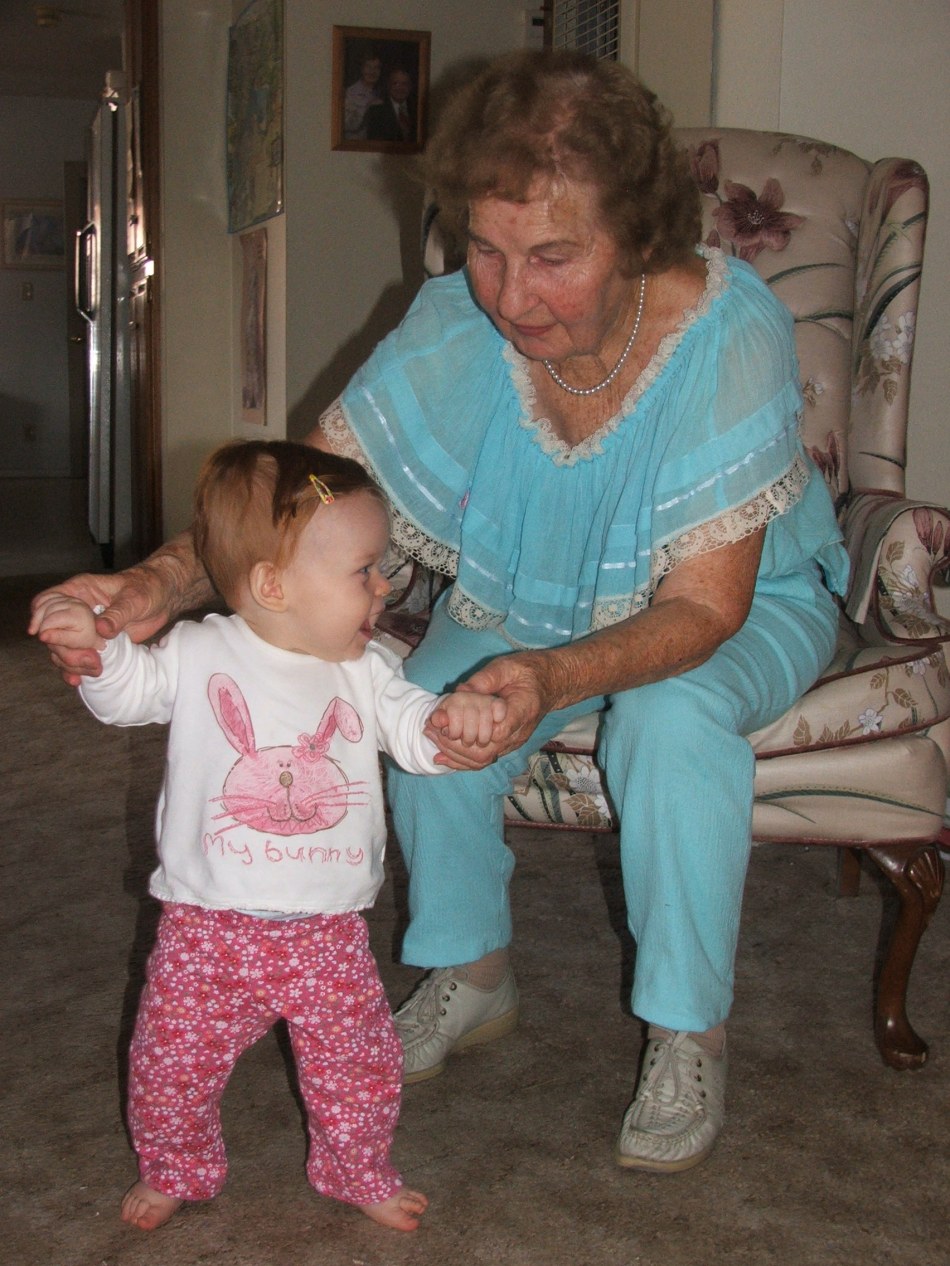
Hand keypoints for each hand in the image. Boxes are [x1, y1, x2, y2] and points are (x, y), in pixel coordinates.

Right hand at [29, 566, 171, 684]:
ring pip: (61, 648)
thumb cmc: (148, 588)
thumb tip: (100, 629)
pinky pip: (77, 657)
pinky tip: (78, 679)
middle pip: (51, 631)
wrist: (165, 598)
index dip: (40, 618)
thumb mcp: (134, 598)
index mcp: (79, 591)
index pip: (46, 601)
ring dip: (71, 662)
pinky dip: (76, 669)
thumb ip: (117, 614)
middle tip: (88, 659)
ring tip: (92, 670)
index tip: (45, 635)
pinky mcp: (94, 643)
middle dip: (64, 648)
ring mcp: (83, 628)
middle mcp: (75, 610)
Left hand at [425, 651, 555, 768]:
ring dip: (455, 754)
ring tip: (432, 738)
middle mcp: (519, 732)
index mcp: (523, 709)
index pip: (498, 731)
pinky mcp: (507, 745)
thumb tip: (459, 692)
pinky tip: (442, 756)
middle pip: (486, 751)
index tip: (448, 724)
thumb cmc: (528, 671)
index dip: (471, 731)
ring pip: (483, 760)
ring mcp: (513, 741)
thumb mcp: (506, 667)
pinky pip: (485, 759)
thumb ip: (484, 679)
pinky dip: (462, 760)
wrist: (550, 683)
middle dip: (454, 745)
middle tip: (431, 730)